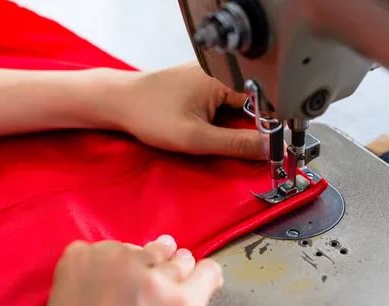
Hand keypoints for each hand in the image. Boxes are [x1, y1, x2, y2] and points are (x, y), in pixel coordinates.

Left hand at [120, 62, 262, 159]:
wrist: (119, 102)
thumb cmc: (149, 114)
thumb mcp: (196, 138)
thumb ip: (235, 144)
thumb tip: (269, 150)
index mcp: (224, 77)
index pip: (264, 104)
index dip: (269, 129)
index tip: (269, 151)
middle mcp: (220, 72)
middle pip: (252, 105)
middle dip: (249, 129)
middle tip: (231, 147)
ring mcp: (209, 76)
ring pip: (237, 106)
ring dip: (232, 126)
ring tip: (207, 134)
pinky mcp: (200, 84)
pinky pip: (223, 104)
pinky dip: (220, 121)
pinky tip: (204, 128)